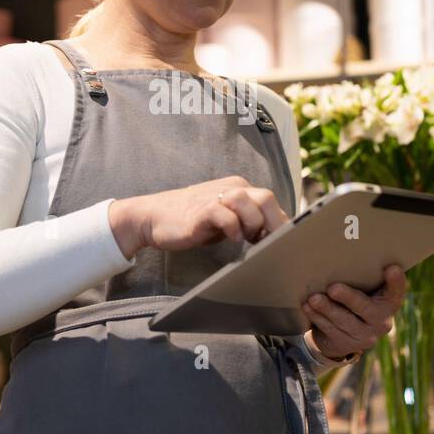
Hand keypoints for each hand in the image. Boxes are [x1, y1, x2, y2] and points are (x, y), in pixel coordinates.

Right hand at [108, 175, 288, 256]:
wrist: (153, 217)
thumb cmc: (191, 221)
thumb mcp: (225, 220)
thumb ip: (247, 222)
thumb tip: (274, 236)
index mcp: (239, 188)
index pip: (270, 202)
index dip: (279, 223)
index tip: (280, 243)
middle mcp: (231, 188)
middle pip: (266, 198)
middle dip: (274, 224)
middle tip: (270, 245)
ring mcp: (215, 197)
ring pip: (249, 202)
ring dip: (254, 224)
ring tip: (248, 240)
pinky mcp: (201, 210)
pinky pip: (226, 214)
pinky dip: (233, 228)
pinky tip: (232, 239)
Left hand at [301, 263, 406, 360]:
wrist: (344, 333)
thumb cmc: (355, 299)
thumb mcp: (364, 289)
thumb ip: (362, 276)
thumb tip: (340, 251)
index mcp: (389, 303)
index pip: (396, 292)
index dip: (396, 282)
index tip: (392, 268)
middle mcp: (382, 321)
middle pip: (366, 309)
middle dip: (349, 298)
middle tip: (333, 288)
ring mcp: (365, 336)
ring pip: (344, 321)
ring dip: (327, 309)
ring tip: (313, 299)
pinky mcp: (346, 344)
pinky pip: (330, 330)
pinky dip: (317, 317)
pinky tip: (308, 307)